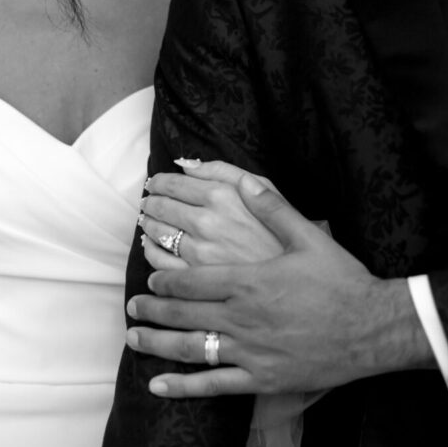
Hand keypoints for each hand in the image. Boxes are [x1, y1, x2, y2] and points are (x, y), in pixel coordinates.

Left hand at [127, 174, 432, 397]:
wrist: (373, 327)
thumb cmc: (342, 280)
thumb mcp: (308, 236)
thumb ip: (272, 208)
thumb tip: (245, 179)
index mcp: (248, 280)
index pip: (191, 280)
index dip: (164, 281)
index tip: (148, 280)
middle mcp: (242, 316)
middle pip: (183, 313)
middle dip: (151, 310)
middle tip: (131, 308)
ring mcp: (250, 350)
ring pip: (190, 348)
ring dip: (156, 343)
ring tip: (134, 338)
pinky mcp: (262, 378)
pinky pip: (215, 386)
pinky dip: (183, 387)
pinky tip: (158, 386)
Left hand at [138, 159, 281, 270]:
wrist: (299, 283)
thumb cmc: (284, 234)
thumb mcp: (268, 189)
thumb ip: (224, 171)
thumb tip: (186, 163)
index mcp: (223, 197)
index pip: (173, 183)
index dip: (159, 182)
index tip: (156, 184)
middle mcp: (207, 222)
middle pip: (160, 206)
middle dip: (151, 201)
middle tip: (150, 202)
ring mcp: (199, 253)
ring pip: (155, 232)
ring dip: (148, 224)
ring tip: (150, 222)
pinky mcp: (194, 280)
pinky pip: (158, 261)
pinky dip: (151, 250)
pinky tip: (154, 246)